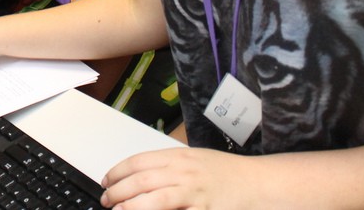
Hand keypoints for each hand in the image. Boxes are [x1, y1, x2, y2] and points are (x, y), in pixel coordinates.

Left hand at [100, 147, 252, 209]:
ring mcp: (193, 194)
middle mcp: (183, 173)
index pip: (138, 162)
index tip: (106, 181)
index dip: (117, 172)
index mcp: (178, 157)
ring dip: (131, 207)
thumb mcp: (193, 159)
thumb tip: (139, 174)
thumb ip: (168, 166)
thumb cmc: (226, 172)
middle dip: (117, 192)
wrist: (257, 183)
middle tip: (106, 201)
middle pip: (141, 181)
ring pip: (154, 199)